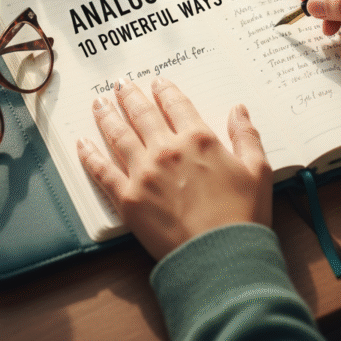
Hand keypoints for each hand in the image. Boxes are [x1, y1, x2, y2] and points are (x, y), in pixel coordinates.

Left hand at [77, 77, 272, 260]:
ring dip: (107, 115)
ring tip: (99, 103)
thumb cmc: (243, 217)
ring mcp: (144, 173)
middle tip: (120, 84)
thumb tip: (238, 109)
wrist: (221, 258)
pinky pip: (102, 171)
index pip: (176, 105)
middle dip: (130, 96)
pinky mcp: (128, 199)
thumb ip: (246, 136)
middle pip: (143, 114)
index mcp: (199, 139)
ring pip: (119, 135)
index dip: (165, 90)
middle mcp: (167, 150)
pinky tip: (83, 143)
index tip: (157, 82)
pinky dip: (90, 155)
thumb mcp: (257, 171)